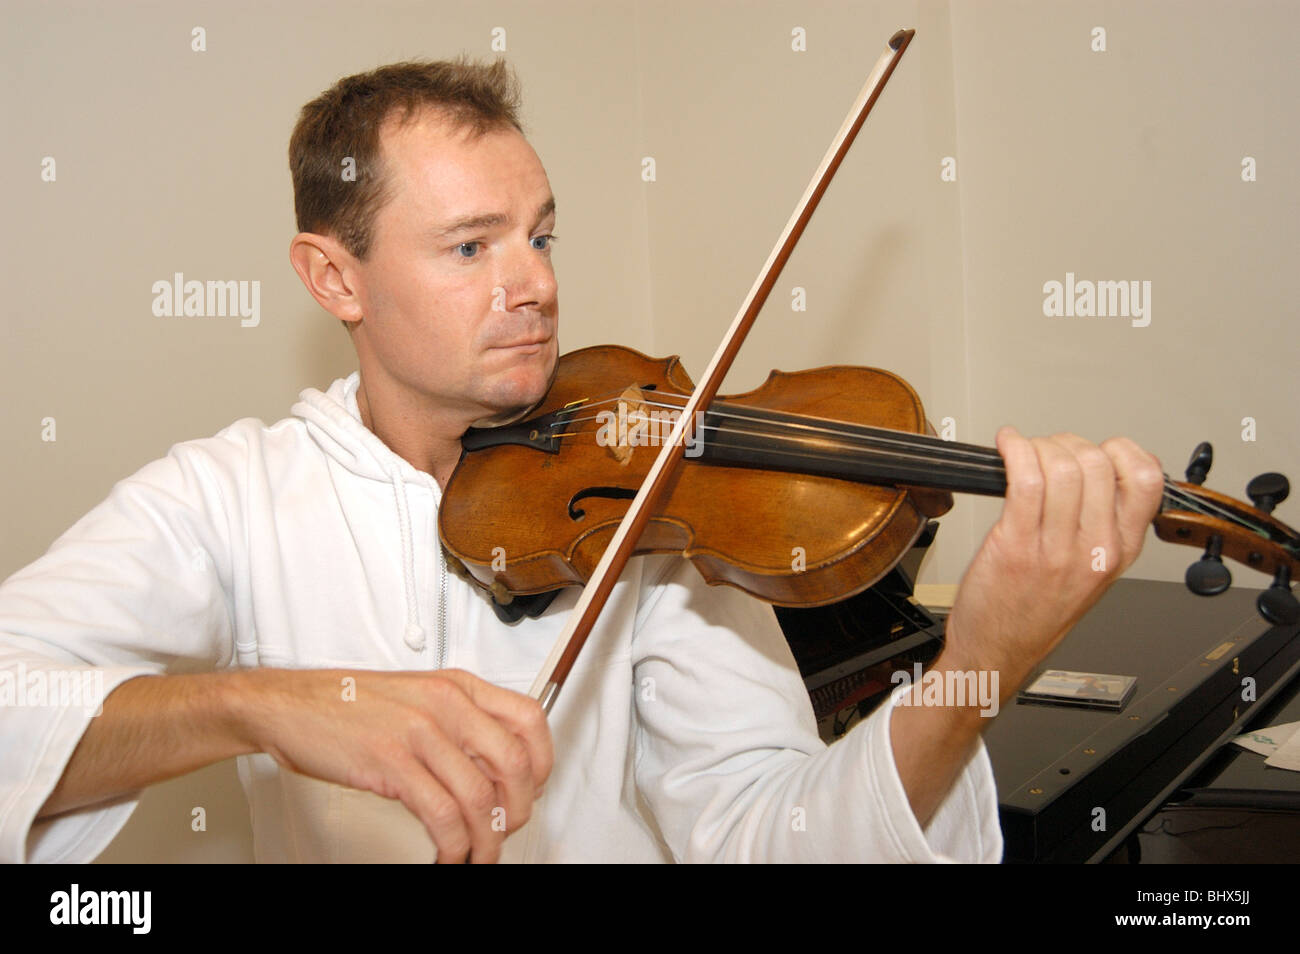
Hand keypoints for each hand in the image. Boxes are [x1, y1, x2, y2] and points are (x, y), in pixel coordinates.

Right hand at [235, 667, 552, 862]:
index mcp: (458, 685)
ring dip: (486, 839)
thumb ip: (458, 724)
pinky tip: (449, 854)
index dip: (543, 761)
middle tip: (506, 829)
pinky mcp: (391, 762)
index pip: (529, 718)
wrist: (288, 706)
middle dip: (519, 808)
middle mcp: (446, 703)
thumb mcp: (418, 699)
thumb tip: (493, 766)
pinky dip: (454, 845)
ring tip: (477, 855)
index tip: (534, 789)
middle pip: (515, 762)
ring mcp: (420, 731)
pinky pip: (442, 814)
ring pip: (480, 796)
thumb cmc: (349, 705)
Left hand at [941, 427, 1164, 701]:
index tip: (1097, 449)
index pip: (1147, 481)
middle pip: (1098, 463)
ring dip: (1038, 446)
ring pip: (1062, 466)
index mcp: (1119, 552)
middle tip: (1047, 451)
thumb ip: (1100, 526)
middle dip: (1067, 443)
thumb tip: (1098, 473)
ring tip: (1023, 452)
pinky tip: (1006, 447)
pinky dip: (1014, 450)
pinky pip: (1025, 479)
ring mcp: (1056, 549)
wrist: (997, 652)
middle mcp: (1094, 550)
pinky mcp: (1016, 544)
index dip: (1122, 451)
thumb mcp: (1088, 573)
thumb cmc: (1034, 613)